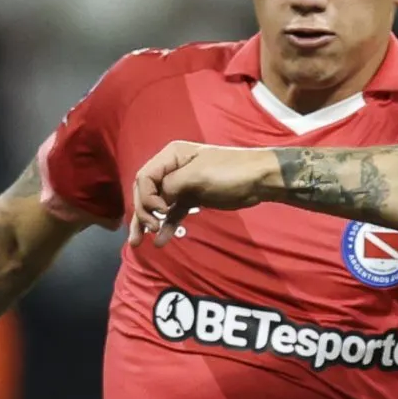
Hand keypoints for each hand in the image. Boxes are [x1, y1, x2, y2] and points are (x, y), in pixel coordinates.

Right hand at [128, 141, 275, 241]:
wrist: (259, 180)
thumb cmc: (230, 172)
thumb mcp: (197, 176)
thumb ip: (171, 186)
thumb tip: (156, 201)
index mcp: (171, 156)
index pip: (144, 177)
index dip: (145, 197)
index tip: (160, 211)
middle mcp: (172, 168)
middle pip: (146, 192)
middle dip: (142, 212)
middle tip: (149, 231)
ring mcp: (181, 184)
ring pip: (156, 204)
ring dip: (147, 222)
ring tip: (137, 243)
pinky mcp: (192, 198)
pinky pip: (173, 213)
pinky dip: (167, 226)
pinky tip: (161, 242)